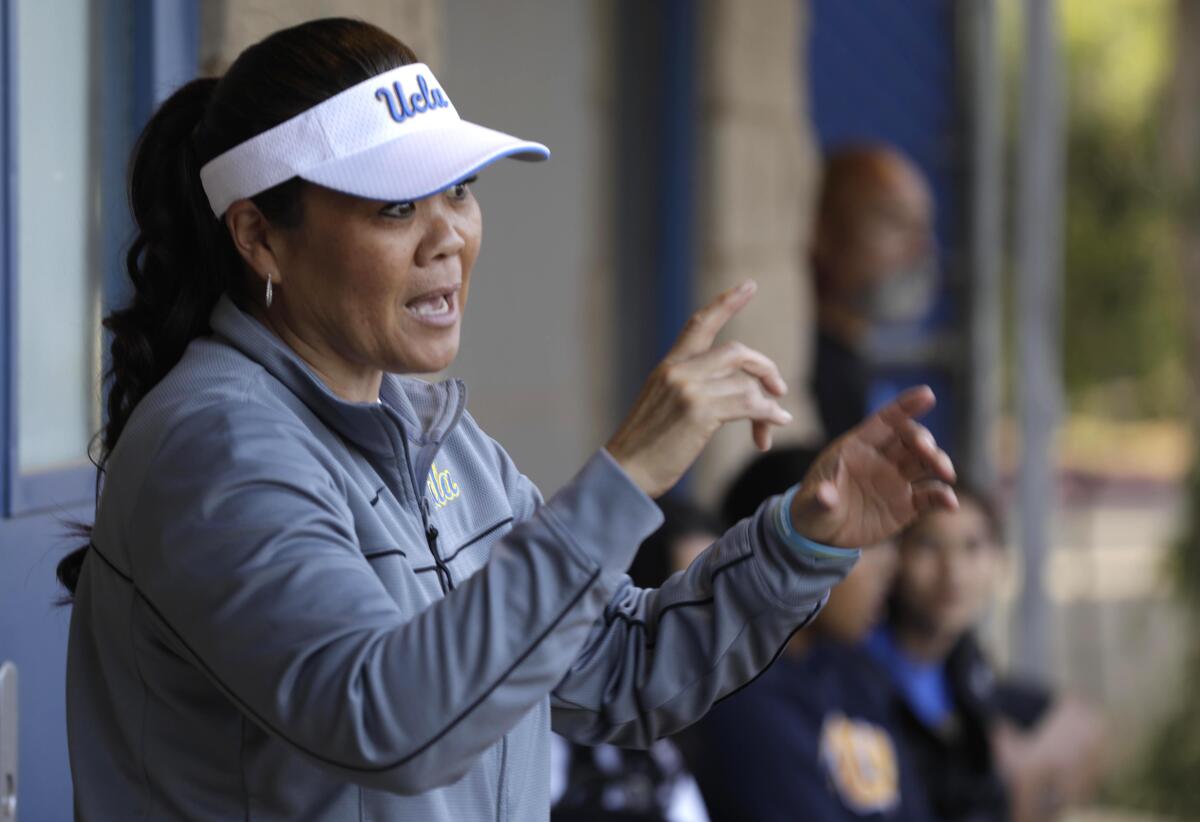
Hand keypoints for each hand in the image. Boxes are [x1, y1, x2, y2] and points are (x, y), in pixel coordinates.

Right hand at [606, 280, 791, 497]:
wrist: (625, 473)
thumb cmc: (646, 449)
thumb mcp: (664, 408)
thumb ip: (693, 390)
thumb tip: (737, 393)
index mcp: (668, 367)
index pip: (700, 324)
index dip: (727, 302)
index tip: (749, 285)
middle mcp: (678, 371)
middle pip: (737, 352)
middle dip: (765, 368)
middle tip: (779, 389)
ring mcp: (688, 389)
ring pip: (746, 382)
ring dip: (767, 404)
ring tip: (772, 426)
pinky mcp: (699, 412)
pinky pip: (749, 404)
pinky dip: (768, 414)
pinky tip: (774, 425)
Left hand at [789, 386, 957, 546]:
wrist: (822, 536)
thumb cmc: (812, 509)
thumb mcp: (811, 504)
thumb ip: (820, 498)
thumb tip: (826, 495)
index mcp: (857, 447)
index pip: (885, 420)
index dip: (905, 406)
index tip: (927, 395)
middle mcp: (882, 459)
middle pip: (910, 438)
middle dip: (923, 440)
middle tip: (927, 452)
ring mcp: (896, 480)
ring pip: (926, 462)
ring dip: (939, 462)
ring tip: (946, 473)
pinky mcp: (907, 504)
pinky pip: (930, 496)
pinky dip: (943, 497)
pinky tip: (951, 505)